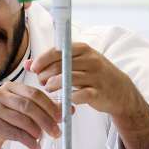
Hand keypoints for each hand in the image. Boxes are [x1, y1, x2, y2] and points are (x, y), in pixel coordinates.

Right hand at [0, 80, 61, 148]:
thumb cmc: (3, 121)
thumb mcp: (21, 111)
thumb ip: (43, 108)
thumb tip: (70, 109)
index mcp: (9, 87)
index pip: (34, 93)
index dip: (50, 105)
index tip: (62, 117)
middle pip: (29, 106)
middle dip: (46, 120)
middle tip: (57, 132)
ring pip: (23, 120)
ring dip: (37, 132)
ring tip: (42, 138)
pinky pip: (16, 134)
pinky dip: (29, 141)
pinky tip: (35, 145)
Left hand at [27, 43, 147, 121]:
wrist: (121, 91)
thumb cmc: (94, 75)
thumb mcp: (76, 64)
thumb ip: (52, 63)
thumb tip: (28, 65)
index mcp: (84, 49)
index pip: (58, 51)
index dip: (42, 60)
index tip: (34, 69)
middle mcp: (91, 60)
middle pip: (60, 65)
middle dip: (45, 74)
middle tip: (41, 81)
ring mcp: (96, 76)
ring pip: (67, 79)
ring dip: (53, 85)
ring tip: (48, 88)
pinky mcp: (98, 93)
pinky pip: (78, 95)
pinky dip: (67, 98)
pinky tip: (63, 99)